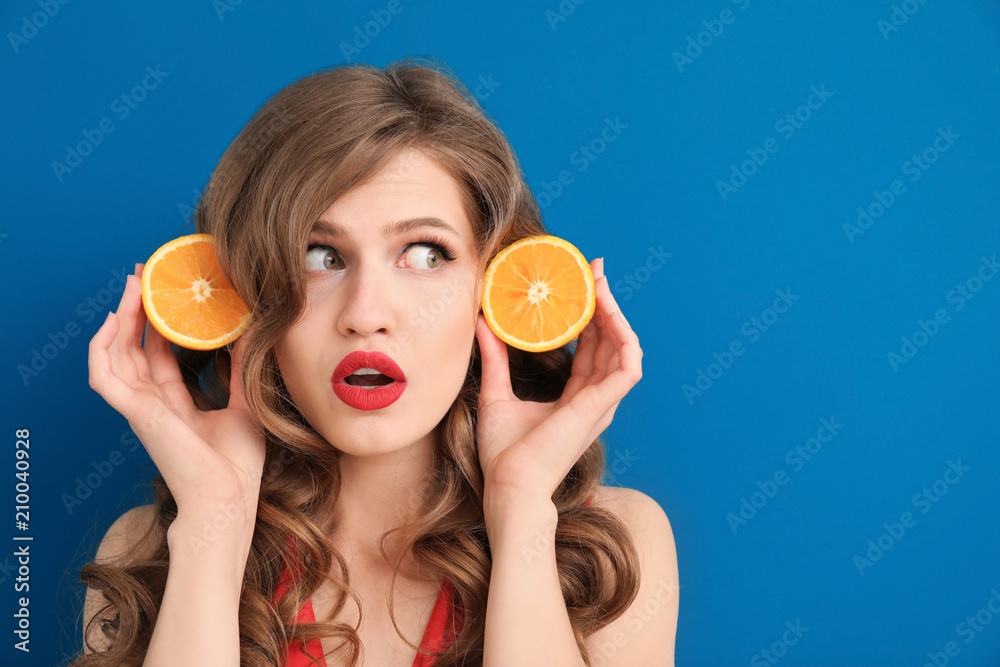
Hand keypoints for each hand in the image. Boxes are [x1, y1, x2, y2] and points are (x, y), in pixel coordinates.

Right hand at [87, 263, 265, 518]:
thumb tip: (250, 330)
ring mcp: (140, 408)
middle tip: (146, 275)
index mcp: (175, 404)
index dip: (160, 323)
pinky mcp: (135, 413)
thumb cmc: (237, 464)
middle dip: (138, 310)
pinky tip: (114, 320)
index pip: (160, 354)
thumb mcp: (245, 403)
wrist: (230, 497)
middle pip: (135, 348)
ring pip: (116, 354)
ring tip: (133, 285)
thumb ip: (240, 368)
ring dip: (120, 318)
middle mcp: (153, 403)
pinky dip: (101, 347)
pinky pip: (103, 376)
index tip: (170, 292)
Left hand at [474, 257, 642, 500]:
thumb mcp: (496, 393)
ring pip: (624, 348)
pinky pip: (628, 366)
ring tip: (599, 284)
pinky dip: (625, 338)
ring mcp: (601, 403)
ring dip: (616, 314)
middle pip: (610, 342)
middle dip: (605, 304)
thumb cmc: (505, 454)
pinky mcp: (600, 406)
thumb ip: (496, 358)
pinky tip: (610, 313)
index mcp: (576, 398)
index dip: (590, 315)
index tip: (581, 284)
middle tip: (593, 270)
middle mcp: (594, 399)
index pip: (592, 347)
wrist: (509, 484)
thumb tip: (483, 322)